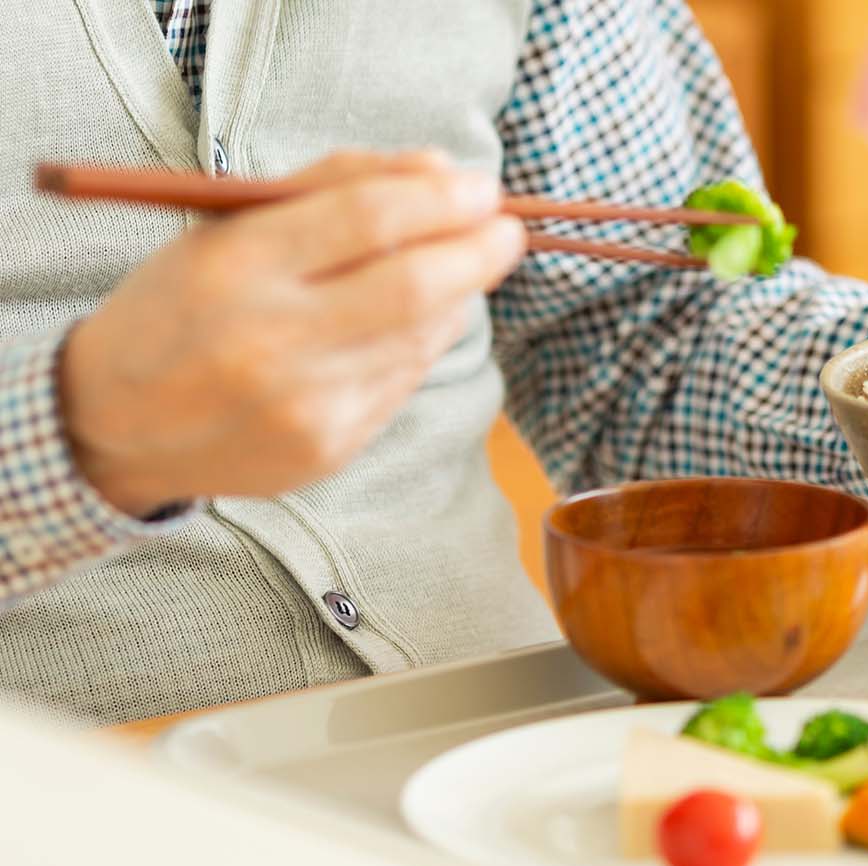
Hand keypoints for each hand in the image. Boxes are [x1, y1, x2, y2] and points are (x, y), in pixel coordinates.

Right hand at [60, 150, 525, 516]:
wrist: (116, 424)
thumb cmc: (185, 303)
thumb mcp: (230, 224)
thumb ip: (335, 184)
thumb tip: (444, 169)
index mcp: (233, 267)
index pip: (369, 219)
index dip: (443, 199)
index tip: (482, 186)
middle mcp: (269, 341)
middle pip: (415, 286)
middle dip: (480, 250)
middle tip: (508, 228)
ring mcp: (304, 405)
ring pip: (422, 336)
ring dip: (460, 293)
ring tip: (462, 266)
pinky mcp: (330, 449)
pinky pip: (406, 380)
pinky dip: (428, 339)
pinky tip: (423, 318)